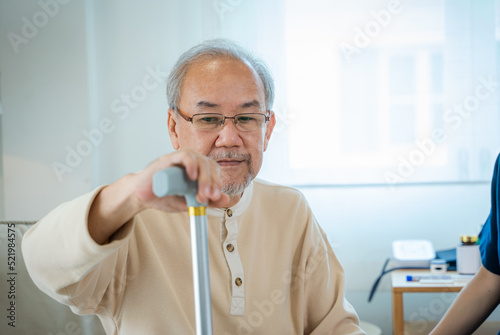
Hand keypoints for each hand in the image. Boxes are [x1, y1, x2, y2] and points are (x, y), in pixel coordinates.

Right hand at [88, 149, 228, 243]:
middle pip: (209, 165)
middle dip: (212, 182)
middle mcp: (192, 162)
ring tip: (201, 193)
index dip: (218, 184)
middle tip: (209, 197)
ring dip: (204, 177)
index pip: (214, 172)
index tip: (215, 198)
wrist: (142, 197)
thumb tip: (226, 199)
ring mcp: (180, 159)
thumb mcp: (189, 202)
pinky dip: (191, 164)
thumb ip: (207, 201)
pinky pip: (185, 156)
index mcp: (198, 171)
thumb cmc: (166, 197)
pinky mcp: (168, 158)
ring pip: (200, 160)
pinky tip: (192, 176)